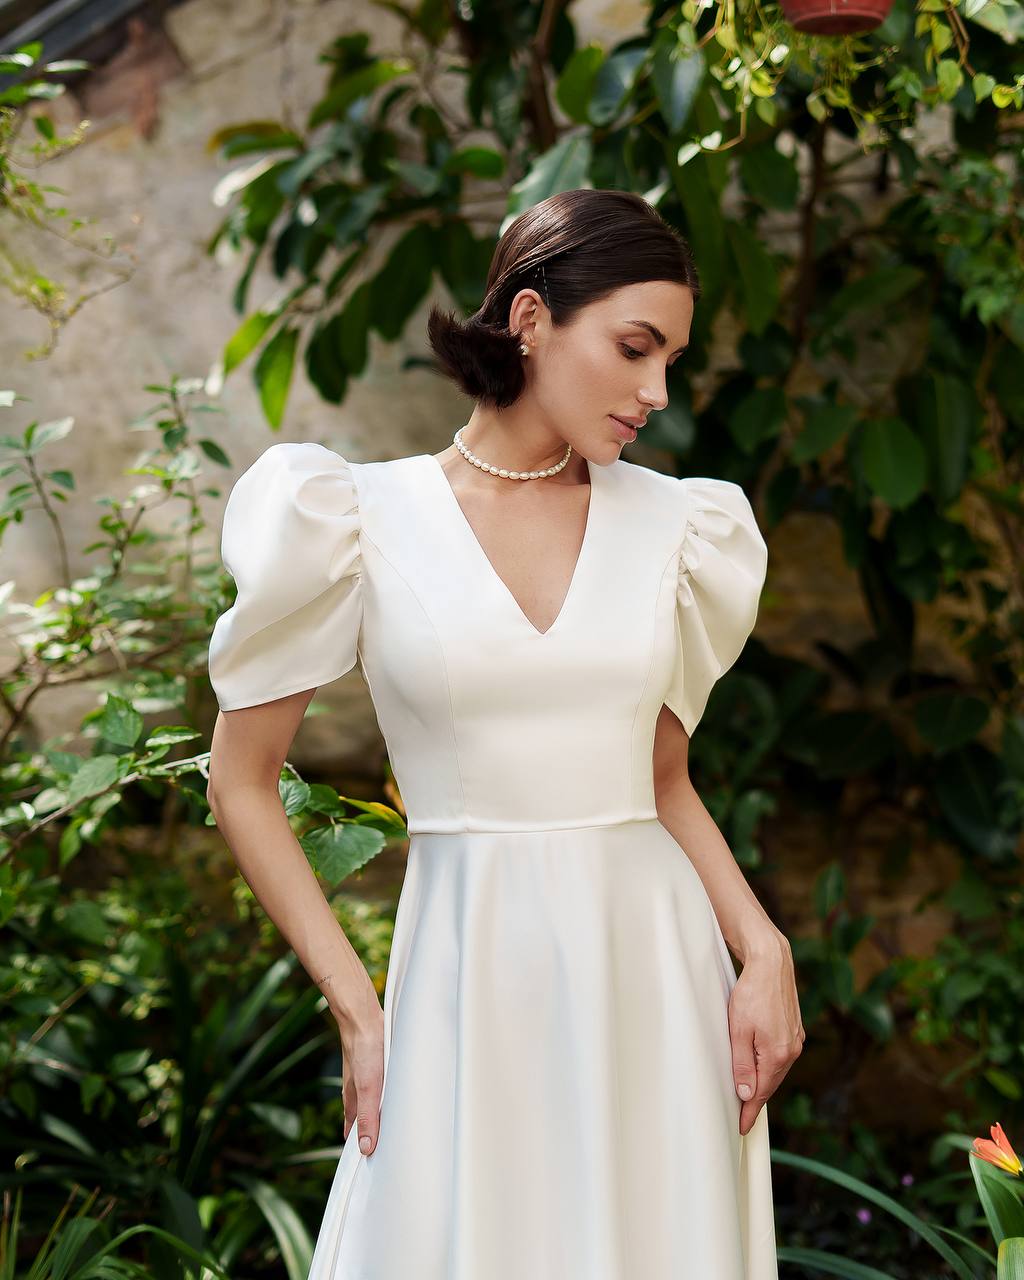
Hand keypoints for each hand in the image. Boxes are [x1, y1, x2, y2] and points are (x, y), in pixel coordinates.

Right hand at [338, 1002, 384, 1155]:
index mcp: (352, 1103)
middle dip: (371, 1134)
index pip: (353, 1134)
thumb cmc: (364, 1051)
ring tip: (392, 1128)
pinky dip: (385, 1097)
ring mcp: (364, 1079)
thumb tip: (365, 1147)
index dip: (360, 1148)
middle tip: (385, 1150)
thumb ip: (368, 1117)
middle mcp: (356, 1093)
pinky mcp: (374, 1066)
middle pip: (362, 1121)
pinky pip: (379, 1088)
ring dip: (379, 1116)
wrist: (363, 1019)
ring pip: (370, 1104)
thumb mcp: (368, 1088)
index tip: (370, 1163)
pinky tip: (395, 1095)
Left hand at [728, 940, 803, 1135]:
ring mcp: (796, 1040)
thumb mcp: (738, 1030)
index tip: (741, 1128)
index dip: (750, 1112)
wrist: (772, 963)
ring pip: (776, 1070)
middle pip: (770, 1083)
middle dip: (756, 1100)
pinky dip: (769, 1066)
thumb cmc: (751, 993)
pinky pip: (780, 1057)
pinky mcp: (795, 1030)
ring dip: (762, 1082)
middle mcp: (792, 1050)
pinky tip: (760, 1068)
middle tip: (742, 1117)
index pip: (761, 1092)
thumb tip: (746, 1094)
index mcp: (778, 1054)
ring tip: (748, 1096)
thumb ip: (742, 1064)